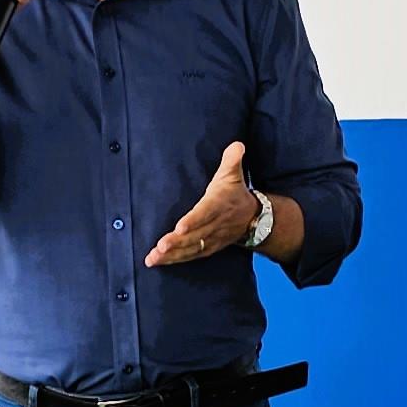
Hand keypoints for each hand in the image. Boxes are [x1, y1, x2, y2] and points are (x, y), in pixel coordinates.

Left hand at [145, 142, 261, 266]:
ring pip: (191, 248)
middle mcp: (215, 224)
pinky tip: (160, 261)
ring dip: (172, 255)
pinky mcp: (209, 247)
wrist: (253, 219)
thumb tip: (237, 145)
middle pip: (195, 235)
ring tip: (153, 258)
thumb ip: (232, 159)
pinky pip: (191, 255)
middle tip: (159, 247)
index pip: (205, 213)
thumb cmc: (235, 193)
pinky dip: (176, 259)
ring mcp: (212, 238)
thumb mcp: (234, 174)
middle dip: (176, 243)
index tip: (179, 227)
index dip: (193, 221)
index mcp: (218, 204)